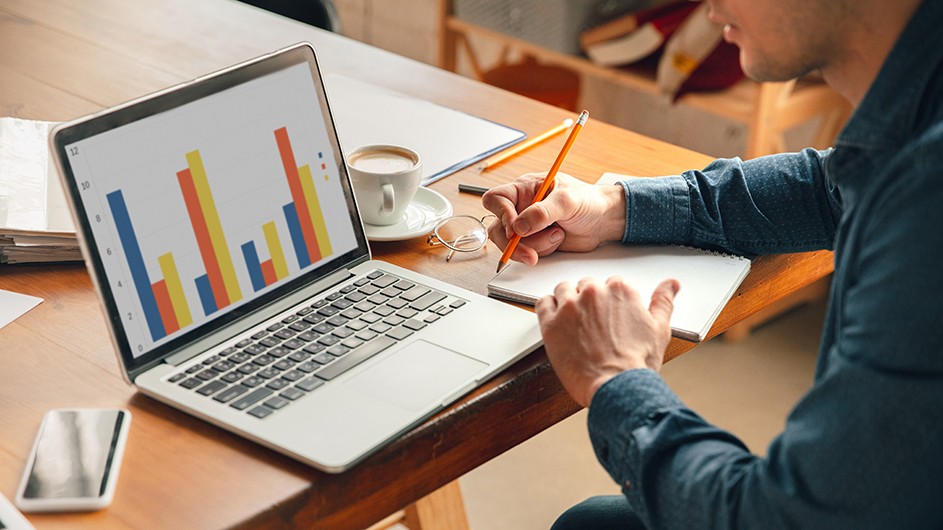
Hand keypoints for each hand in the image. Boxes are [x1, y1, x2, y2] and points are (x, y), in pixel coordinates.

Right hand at [482, 172, 625, 264]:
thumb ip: (542, 212)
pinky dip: (542, 250)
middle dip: (513, 244)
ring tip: (557, 235)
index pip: (496, 199)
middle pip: (498, 228)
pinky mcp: (534, 241)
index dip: (501, 214)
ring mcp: (527, 226)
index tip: (515, 228)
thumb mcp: (567, 201)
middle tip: (529, 253)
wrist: (604, 220)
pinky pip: (526, 252)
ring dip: (535, 246)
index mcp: (524, 188)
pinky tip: (558, 239)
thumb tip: (518, 227)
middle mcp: (522, 207)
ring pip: (512, 244)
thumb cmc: (588, 201)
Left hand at [535, 277, 679, 406]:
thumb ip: (663, 301)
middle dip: (588, 302)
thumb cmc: (637, 364)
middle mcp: (593, 292)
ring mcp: (570, 306)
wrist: (617, 388)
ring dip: (566, 303)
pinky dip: (548, 310)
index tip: (607, 318)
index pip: (609, 284)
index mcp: (620, 290)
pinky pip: (543, 304)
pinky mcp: (551, 323)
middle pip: (585, 286)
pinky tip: (556, 323)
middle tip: (592, 325)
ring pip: (563, 291)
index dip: (608, 303)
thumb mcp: (659, 329)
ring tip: (573, 324)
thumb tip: (671, 284)